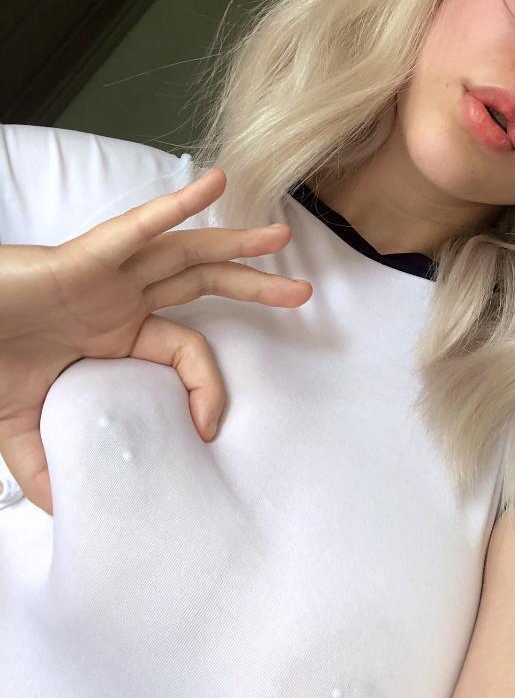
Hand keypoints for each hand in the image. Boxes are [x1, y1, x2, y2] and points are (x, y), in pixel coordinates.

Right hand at [0, 166, 311, 515]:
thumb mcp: (21, 424)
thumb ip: (47, 466)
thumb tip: (67, 512)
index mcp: (116, 333)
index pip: (186, 350)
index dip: (207, 384)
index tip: (209, 425)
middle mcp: (122, 299)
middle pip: (204, 285)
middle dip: (254, 286)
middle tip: (303, 294)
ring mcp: (109, 275)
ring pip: (185, 251)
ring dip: (235, 242)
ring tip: (282, 232)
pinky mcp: (85, 257)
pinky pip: (138, 227)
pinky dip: (175, 205)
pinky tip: (213, 184)